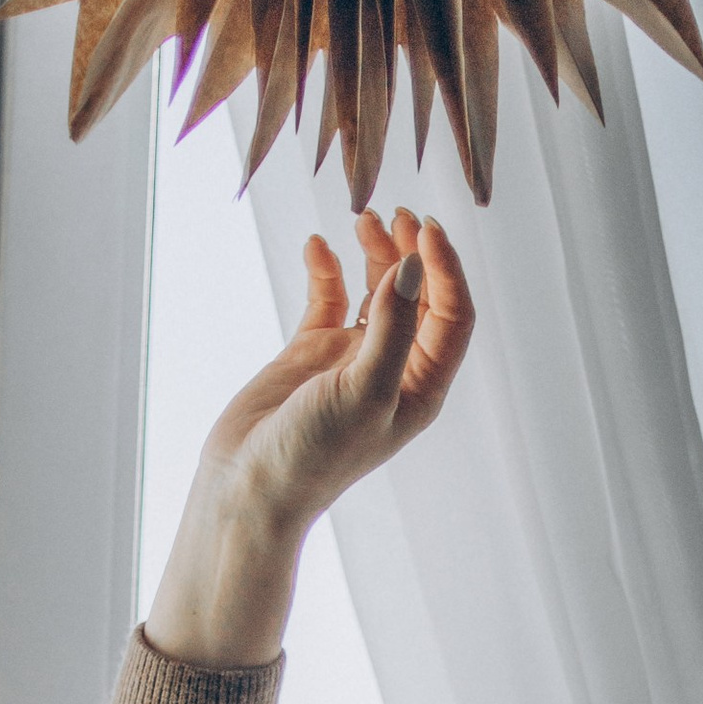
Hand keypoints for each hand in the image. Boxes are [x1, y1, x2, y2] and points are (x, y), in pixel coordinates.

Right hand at [143, 213, 474, 667]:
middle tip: (396, 213)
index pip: (452, 315)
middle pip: (420, 296)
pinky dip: (327, 269)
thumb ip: (392, 327)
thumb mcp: (363, 390)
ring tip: (363, 219)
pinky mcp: (311, 354)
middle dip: (414, 251)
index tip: (425, 229)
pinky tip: (316, 245)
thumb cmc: (314, 455)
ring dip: (376, 253)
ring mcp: (352, 359)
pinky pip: (328, 299)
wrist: (250, 490)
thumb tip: (414, 264)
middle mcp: (394, 369)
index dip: (446, 269)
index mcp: (422, 386)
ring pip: (377, 291)